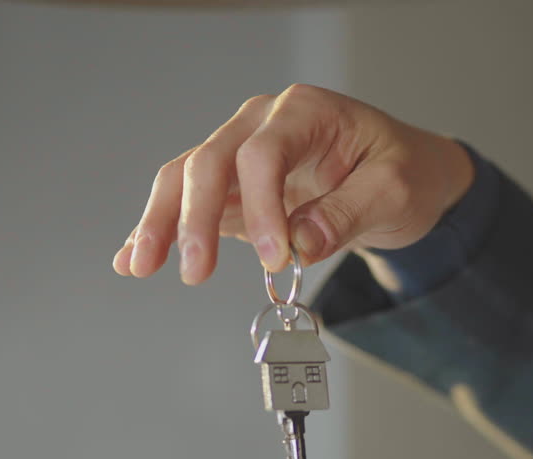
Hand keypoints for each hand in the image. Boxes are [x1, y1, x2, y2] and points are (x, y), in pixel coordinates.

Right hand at [113, 84, 474, 283]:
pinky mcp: (233, 190)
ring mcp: (241, 155)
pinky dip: (161, 231)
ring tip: (140, 266)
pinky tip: (130, 259)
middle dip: (194, 218)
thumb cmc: (403, 172)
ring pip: (185, 180)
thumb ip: (347, 213)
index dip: (261, 207)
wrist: (403, 175)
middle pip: (209, 162)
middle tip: (194, 273)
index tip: (275, 258)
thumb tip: (301, 244)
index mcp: (304, 112)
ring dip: (161, 224)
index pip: (262, 153)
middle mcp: (263, 124)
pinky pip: (188, 205)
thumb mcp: (395, 190)